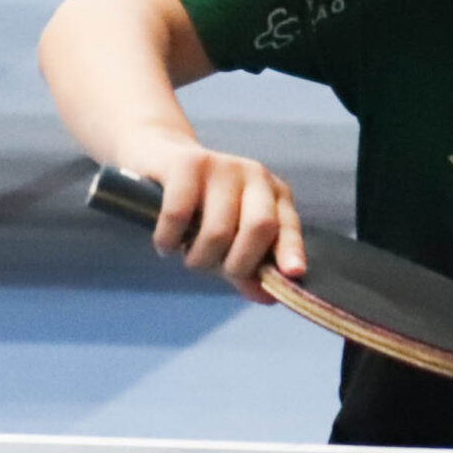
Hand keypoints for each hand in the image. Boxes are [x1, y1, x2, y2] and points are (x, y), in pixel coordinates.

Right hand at [118, 131, 304, 305]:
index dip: (291, 251)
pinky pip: (179, 215)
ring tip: (184, 253)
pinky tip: (165, 244)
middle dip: (236, 263)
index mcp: (272, 193)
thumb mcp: (229, 237)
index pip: (287, 226)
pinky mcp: (187, 163)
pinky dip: (169, 240)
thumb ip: (248, 267)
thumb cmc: (199, 205)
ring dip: (197, 258)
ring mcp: (221, 165)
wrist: (159, 155)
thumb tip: (267, 297)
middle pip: (259, 228)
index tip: (293, 273)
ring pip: (218, 231)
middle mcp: (253, 175)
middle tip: (211, 268)